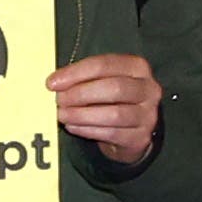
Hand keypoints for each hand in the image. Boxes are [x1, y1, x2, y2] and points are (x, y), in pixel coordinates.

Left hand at [47, 53, 161, 167]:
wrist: (130, 131)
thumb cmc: (111, 100)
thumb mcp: (101, 82)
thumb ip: (83, 78)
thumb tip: (55, 83)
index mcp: (137, 67)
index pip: (105, 64)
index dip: (76, 73)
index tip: (52, 83)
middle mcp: (148, 89)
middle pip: (114, 88)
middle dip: (81, 94)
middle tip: (59, 100)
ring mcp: (148, 114)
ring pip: (114, 114)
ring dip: (82, 114)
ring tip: (62, 115)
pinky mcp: (140, 137)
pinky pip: (112, 133)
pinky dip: (88, 129)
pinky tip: (73, 126)